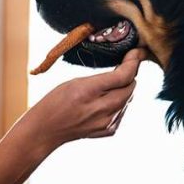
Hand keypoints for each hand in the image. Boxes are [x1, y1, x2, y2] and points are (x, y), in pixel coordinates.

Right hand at [27, 48, 144, 151]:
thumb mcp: (74, 82)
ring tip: (112, 83)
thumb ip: (102, 78)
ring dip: (125, 89)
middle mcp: (100, 109)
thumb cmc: (56, 102)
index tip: (137, 52)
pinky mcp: (109, 131)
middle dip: (130, 74)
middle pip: (130, 88)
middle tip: (125, 65)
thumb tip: (126, 71)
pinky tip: (107, 100)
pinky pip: (123, 111)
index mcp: (88, 91)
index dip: (133, 62)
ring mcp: (106, 123)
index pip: (123, 76)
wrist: (46, 130)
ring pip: (128, 99)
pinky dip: (120, 103)